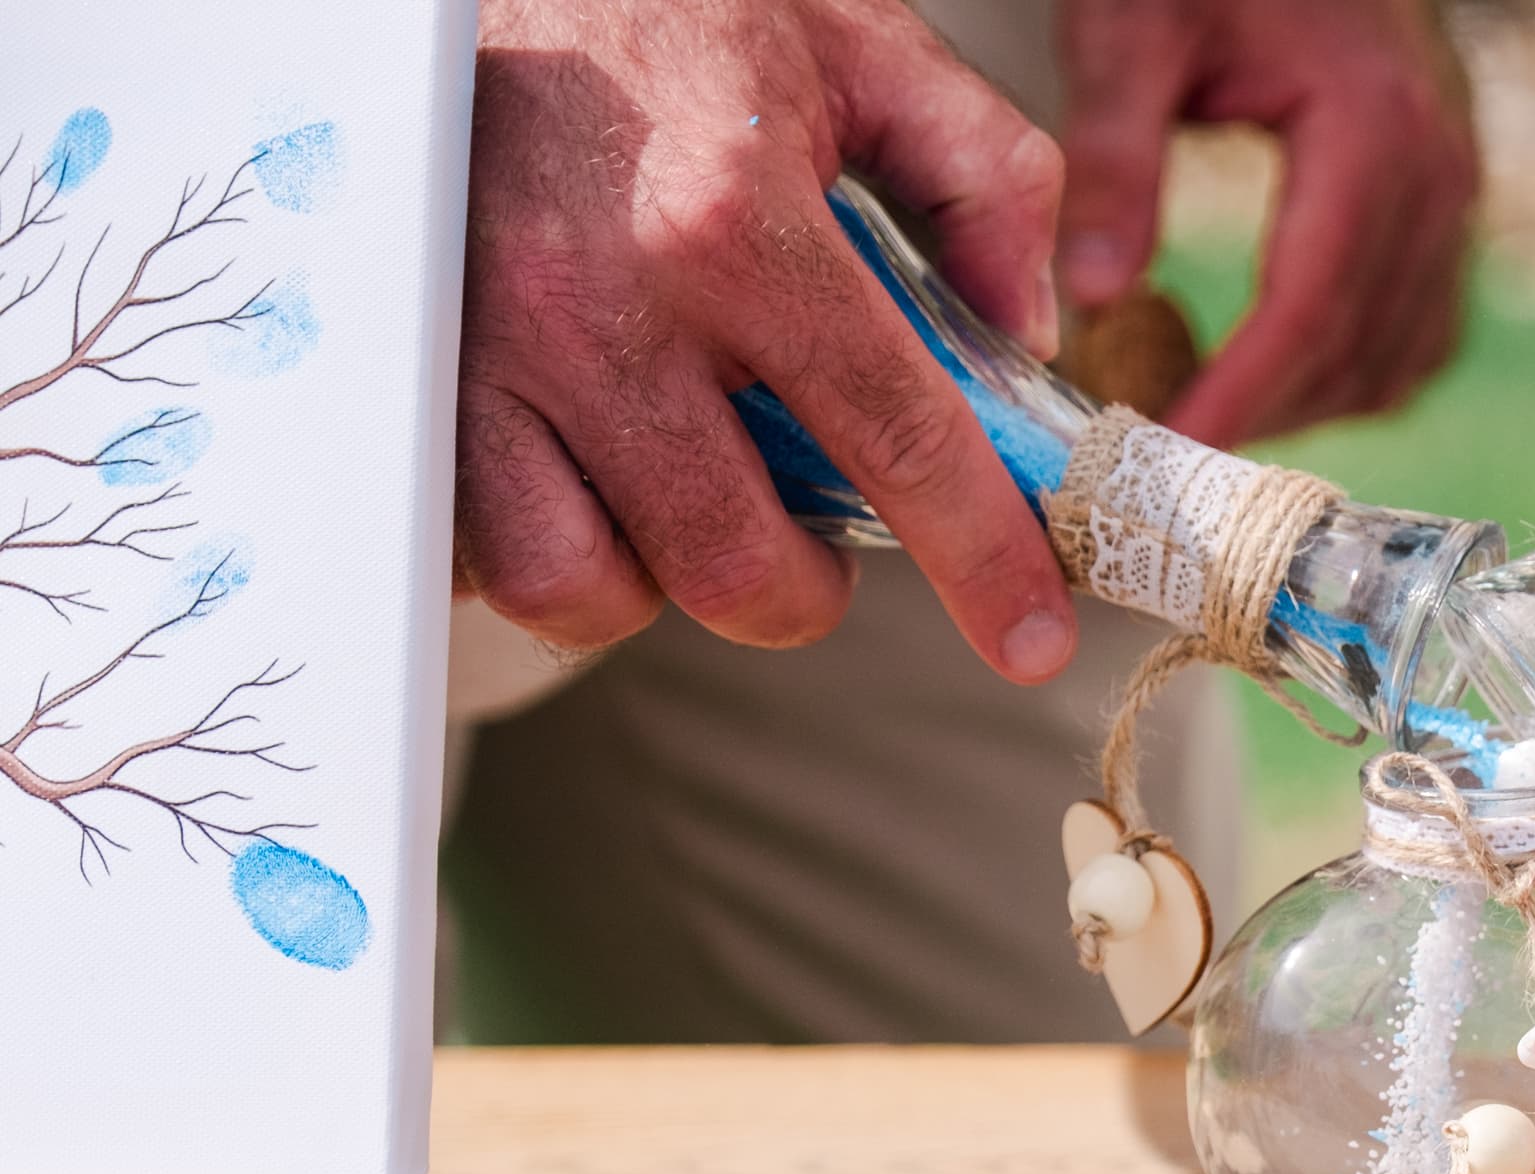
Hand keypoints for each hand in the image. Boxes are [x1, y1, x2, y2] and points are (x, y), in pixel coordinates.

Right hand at [461, 0, 1077, 677]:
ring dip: (654, 582)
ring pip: (580, 584)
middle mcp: (601, 301)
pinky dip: (532, 546)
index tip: (1029, 639)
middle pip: (728, 564)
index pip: (896, 437)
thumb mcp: (853, 42)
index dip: (980, 560)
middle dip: (795, 591)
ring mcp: (477, 347)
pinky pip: (465, 542)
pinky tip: (575, 476)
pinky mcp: (396, 374)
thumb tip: (1028, 336)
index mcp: (732, 217)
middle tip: (807, 542)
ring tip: (682, 508)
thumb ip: (982, 176)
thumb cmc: (654, 4)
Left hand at [1055, 0, 1478, 445]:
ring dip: (1312, 401)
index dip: (1242, 395)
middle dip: (1266, 413)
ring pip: (1403, 354)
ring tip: (1214, 409)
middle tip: (1169, 449)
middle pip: (1360, 347)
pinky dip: (1357, 367)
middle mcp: (1435, 167)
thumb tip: (1093, 298)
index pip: (1308, 306)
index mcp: (1370, 127)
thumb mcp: (1135, 27)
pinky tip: (1279, 368)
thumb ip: (1113, 155)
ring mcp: (1455, 186)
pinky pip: (1424, 326)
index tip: (1176, 451)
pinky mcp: (1448, 196)